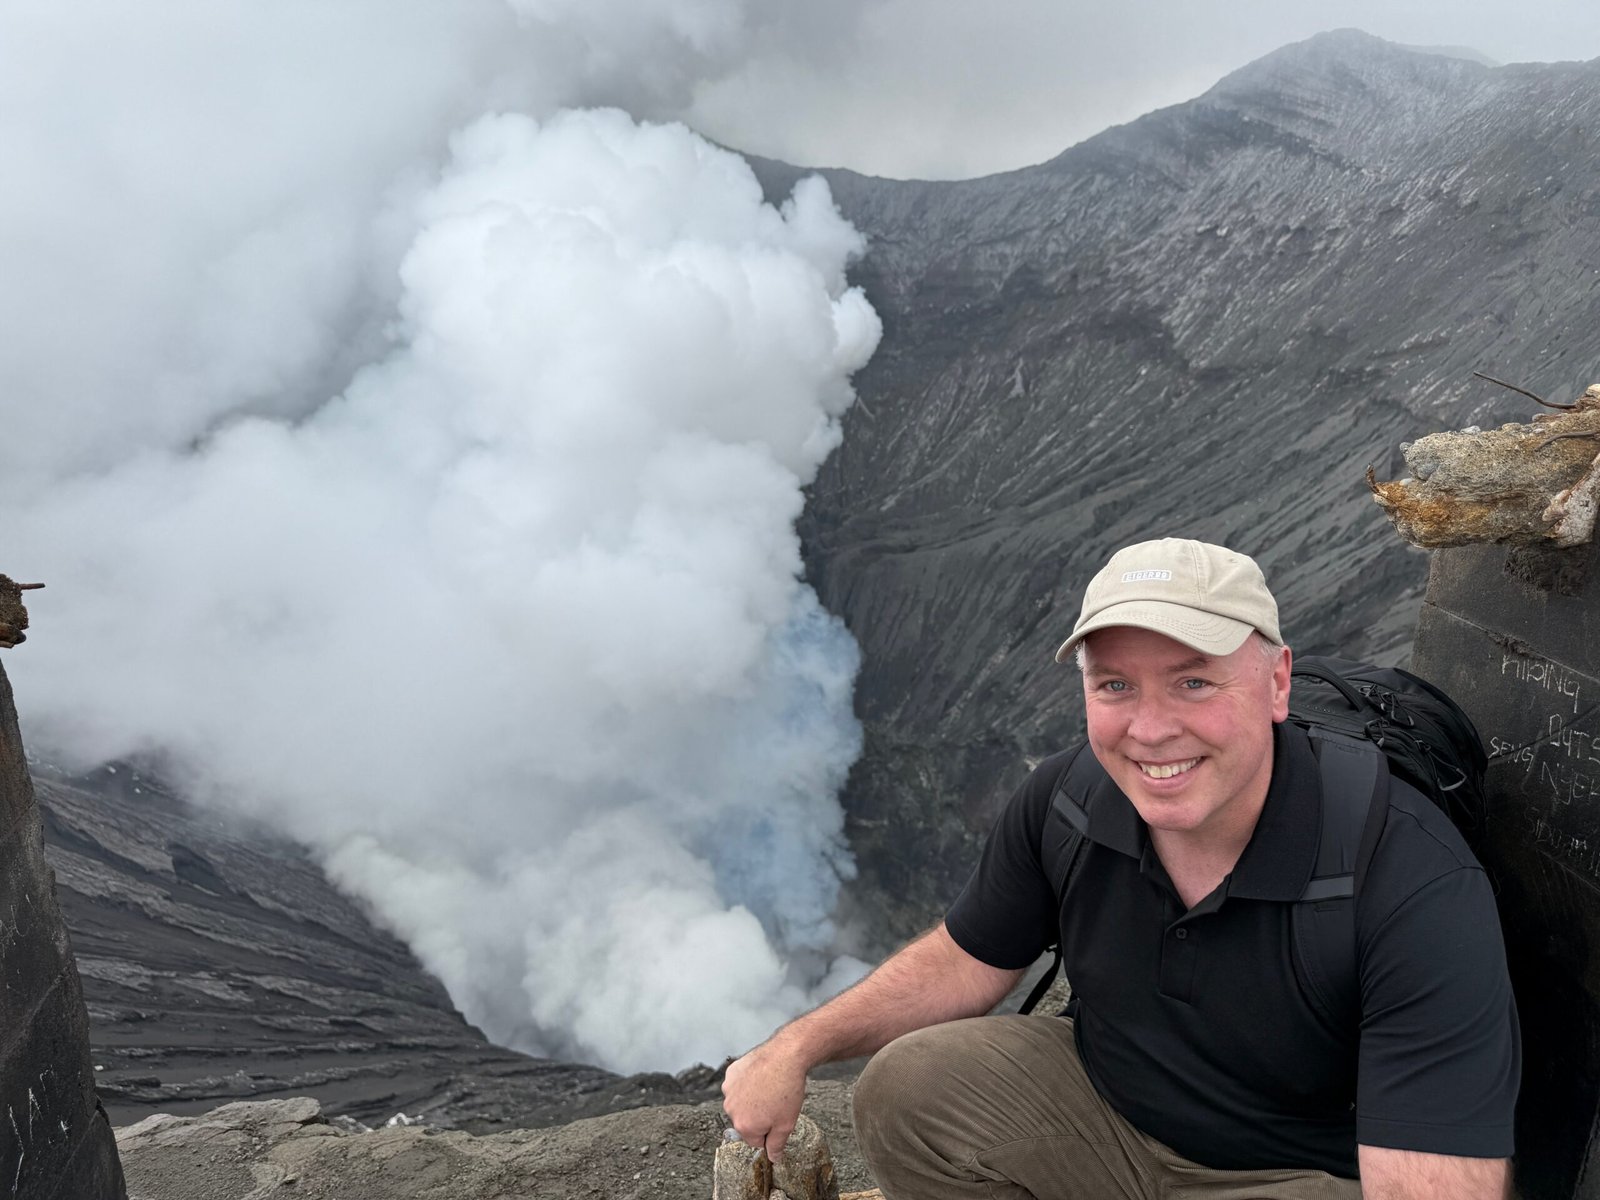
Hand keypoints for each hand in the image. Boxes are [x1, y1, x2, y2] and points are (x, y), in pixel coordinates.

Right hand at [720, 1038, 808, 1161]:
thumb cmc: (786, 1089)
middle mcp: (731, 1109)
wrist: (785, 1056)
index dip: (769, 1132)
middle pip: (746, 1121)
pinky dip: (746, 1083)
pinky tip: (761, 1077)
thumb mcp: (787, 1124)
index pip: (755, 1141)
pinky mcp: (730, 1073)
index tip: (778, 1119)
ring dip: (751, 1100)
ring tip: (769, 1088)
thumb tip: (773, 1158)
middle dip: (759, 1116)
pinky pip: (737, 1084)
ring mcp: (729, 1090)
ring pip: (740, 1103)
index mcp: (744, 1126)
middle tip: (775, 1102)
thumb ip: (777, 1145)